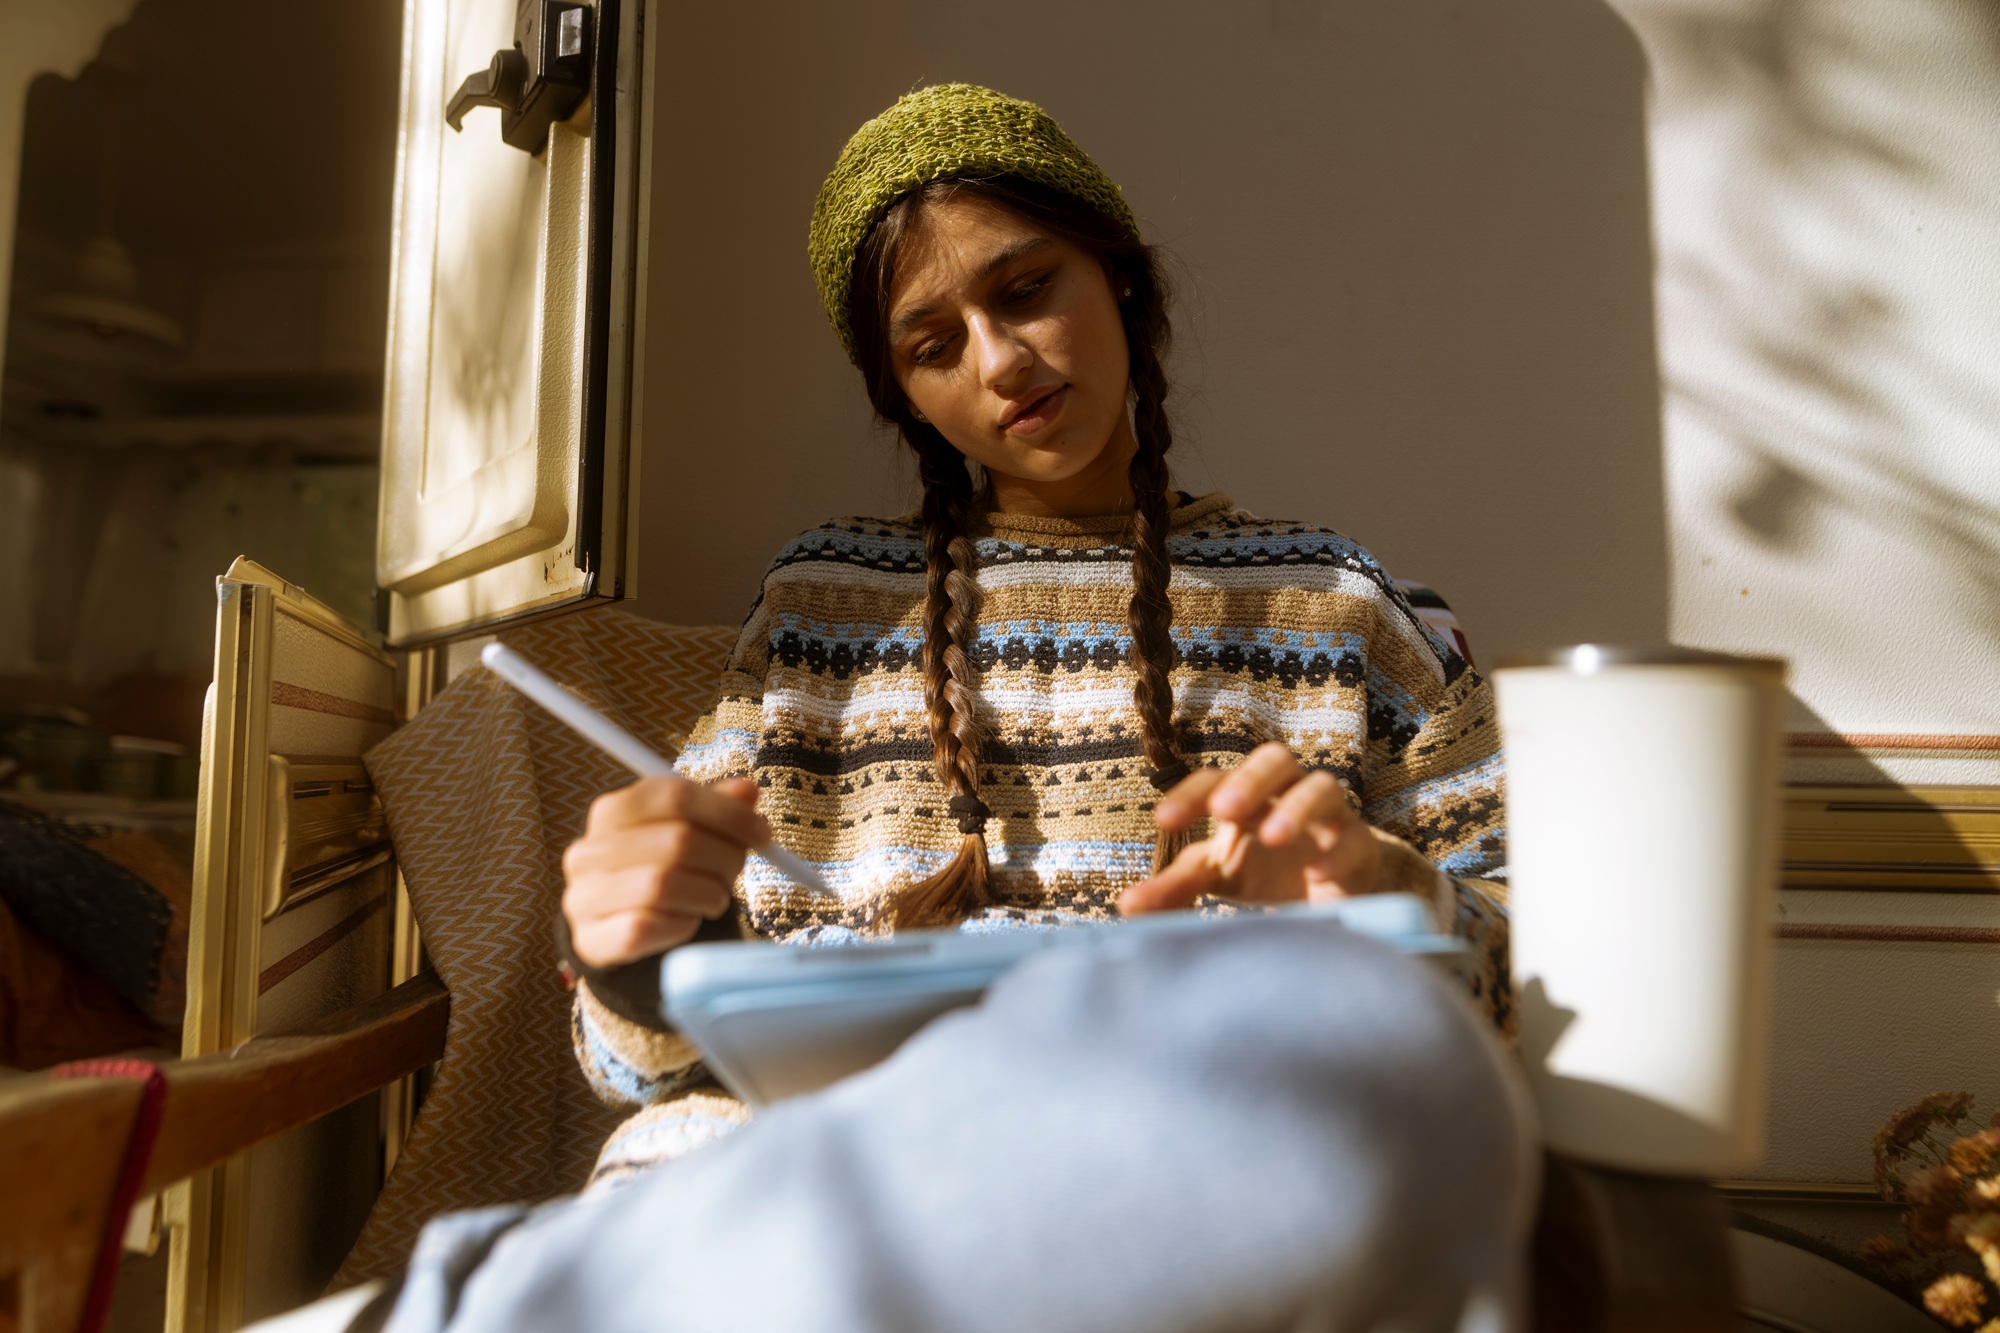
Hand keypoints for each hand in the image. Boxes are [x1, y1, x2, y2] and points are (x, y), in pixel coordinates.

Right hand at [561, 776, 766, 966]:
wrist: (618, 930)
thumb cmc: (659, 872)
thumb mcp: (685, 831)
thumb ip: (715, 808)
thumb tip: (747, 790)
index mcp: (613, 810)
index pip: (674, 795)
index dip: (728, 813)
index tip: (762, 832)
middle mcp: (590, 850)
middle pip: (677, 840)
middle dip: (724, 857)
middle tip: (737, 871)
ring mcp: (584, 895)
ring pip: (663, 885)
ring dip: (706, 894)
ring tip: (713, 898)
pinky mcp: (592, 939)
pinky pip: (649, 927)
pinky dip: (682, 925)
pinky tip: (687, 920)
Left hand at [1117, 742, 1410, 914]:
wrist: (1327, 900)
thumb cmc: (1263, 876)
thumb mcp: (1216, 878)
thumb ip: (1174, 889)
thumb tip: (1126, 905)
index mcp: (1244, 797)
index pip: (1214, 778)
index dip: (1189, 794)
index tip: (1162, 822)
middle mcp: (1286, 795)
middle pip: (1275, 759)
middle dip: (1249, 780)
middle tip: (1224, 811)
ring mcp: (1328, 817)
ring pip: (1322, 786)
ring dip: (1296, 807)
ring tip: (1272, 837)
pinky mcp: (1361, 847)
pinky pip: (1355, 837)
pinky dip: (1337, 852)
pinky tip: (1318, 873)